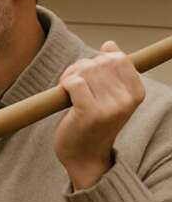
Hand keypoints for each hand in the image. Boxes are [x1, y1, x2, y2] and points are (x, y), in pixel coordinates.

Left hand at [54, 41, 144, 189]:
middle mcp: (127, 100)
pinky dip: (64, 85)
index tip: (89, 75)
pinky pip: (74, 83)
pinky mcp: (89, 113)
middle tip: (71, 84)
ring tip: (67, 92)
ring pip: (85, 70)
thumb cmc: (93, 123)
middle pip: (98, 62)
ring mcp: (109, 107)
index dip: (97, 60)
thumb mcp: (110, 96)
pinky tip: (64, 96)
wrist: (84, 156)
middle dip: (80, 68)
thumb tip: (109, 44)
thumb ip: (112, 72)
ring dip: (70, 76)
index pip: (117, 58)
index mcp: (136, 93)